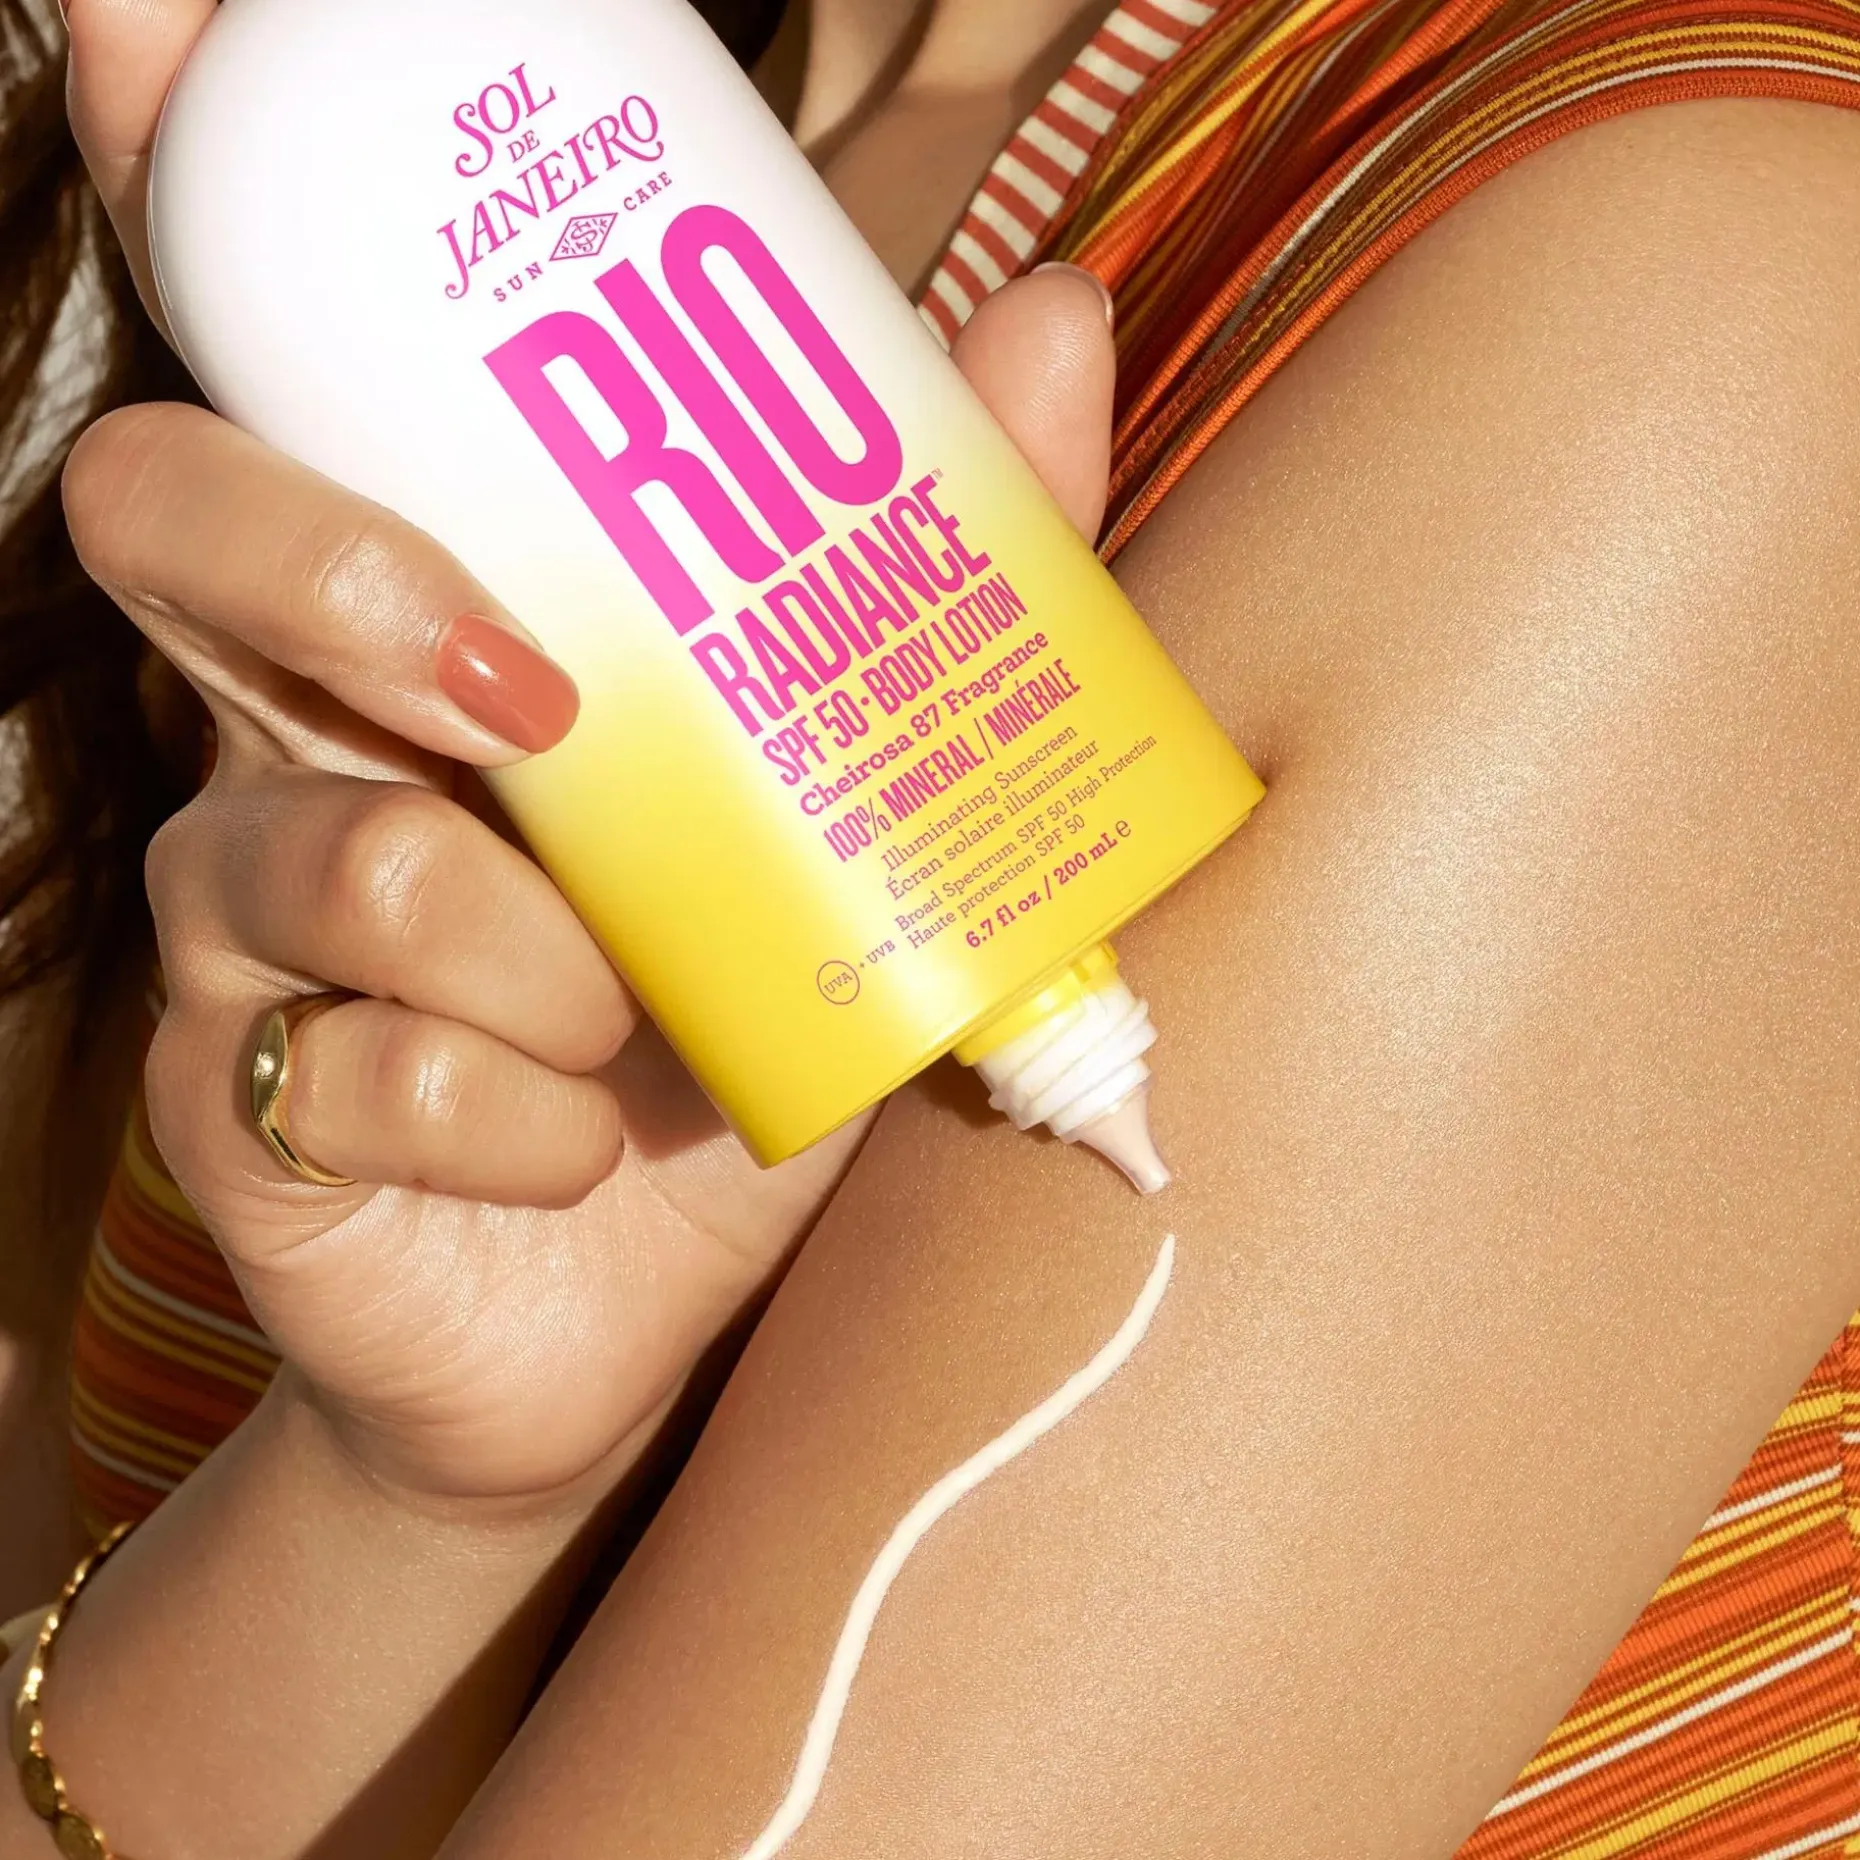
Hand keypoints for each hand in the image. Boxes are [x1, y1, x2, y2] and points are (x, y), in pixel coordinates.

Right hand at [63, 0, 1117, 1507]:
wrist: (632, 1308)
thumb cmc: (739, 1034)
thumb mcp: (854, 801)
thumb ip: (937, 576)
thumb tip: (1054, 314)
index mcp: (439, 615)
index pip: (277, 356)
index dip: (192, 165)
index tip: (168, 15)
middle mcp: (302, 732)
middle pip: (179, 520)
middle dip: (337, 565)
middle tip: (522, 683)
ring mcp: (244, 922)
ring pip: (304, 839)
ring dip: (518, 941)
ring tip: (635, 1024)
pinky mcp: (246, 1103)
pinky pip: (354, 1066)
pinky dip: (515, 1119)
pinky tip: (581, 1157)